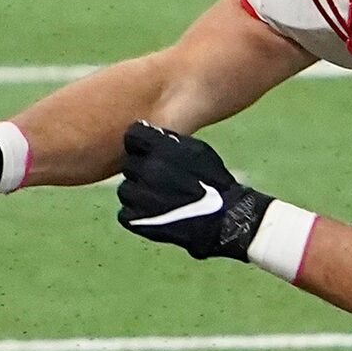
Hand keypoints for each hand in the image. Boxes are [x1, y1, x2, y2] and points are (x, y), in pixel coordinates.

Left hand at [116, 122, 270, 258]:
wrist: (226, 218)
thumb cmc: (215, 182)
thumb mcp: (196, 150)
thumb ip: (169, 140)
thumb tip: (147, 130)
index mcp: (161, 148)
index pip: (132, 136)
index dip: (140, 144)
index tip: (147, 152)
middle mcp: (148, 169)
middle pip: (130, 164)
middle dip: (142, 171)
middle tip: (161, 181)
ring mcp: (140, 196)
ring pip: (126, 189)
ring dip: (138, 193)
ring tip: (159, 200)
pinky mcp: (137, 220)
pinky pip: (125, 213)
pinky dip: (136, 214)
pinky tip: (154, 214)